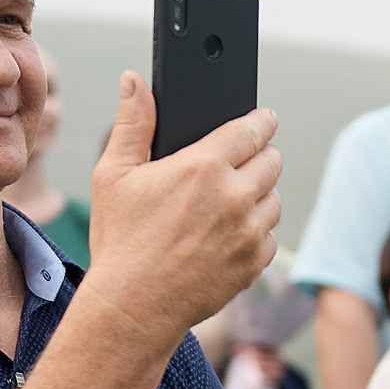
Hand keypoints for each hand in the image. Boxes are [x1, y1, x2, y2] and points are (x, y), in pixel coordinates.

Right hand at [86, 72, 282, 343]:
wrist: (134, 308)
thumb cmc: (120, 240)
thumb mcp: (114, 175)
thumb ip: (132, 123)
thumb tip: (135, 81)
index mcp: (203, 167)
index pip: (253, 129)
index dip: (260, 121)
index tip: (263, 118)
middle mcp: (234, 197)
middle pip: (273, 161)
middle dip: (260, 155)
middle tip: (244, 159)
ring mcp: (249, 233)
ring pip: (275, 198)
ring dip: (260, 194)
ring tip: (232, 199)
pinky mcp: (255, 264)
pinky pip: (270, 236)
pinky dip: (256, 232)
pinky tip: (229, 233)